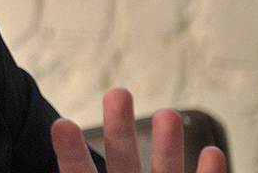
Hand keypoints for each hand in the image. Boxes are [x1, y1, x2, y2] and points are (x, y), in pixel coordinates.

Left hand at [51, 88, 226, 172]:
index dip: (70, 152)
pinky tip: (213, 153)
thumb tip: (45, 162)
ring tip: (168, 113)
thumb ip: (75, 171)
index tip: (61, 123)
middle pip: (121, 158)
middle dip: (119, 127)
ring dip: (169, 145)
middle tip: (117, 92)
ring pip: (164, 170)